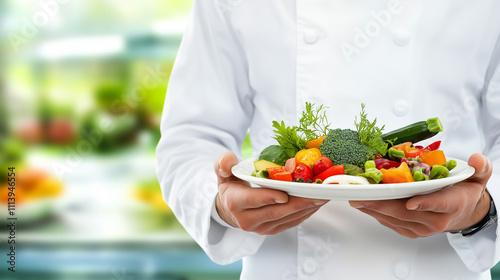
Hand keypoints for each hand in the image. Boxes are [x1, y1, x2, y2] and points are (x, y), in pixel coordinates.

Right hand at [214, 151, 328, 234]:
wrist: (230, 208)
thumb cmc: (231, 185)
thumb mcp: (223, 171)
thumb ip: (223, 164)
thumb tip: (228, 161)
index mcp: (234, 203)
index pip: (254, 200)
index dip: (269, 197)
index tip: (285, 193)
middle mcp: (247, 220)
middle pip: (276, 211)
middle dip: (299, 202)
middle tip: (317, 193)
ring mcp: (261, 228)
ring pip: (287, 218)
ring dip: (307, 207)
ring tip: (323, 195)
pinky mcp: (273, 230)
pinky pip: (292, 222)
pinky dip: (306, 212)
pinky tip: (317, 202)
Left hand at [349, 153, 492, 237]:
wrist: (462, 213)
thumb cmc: (463, 192)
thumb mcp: (477, 177)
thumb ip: (480, 167)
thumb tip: (476, 159)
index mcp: (452, 204)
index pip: (438, 204)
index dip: (425, 203)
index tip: (411, 202)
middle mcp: (435, 219)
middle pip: (406, 212)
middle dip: (382, 204)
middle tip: (363, 195)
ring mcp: (421, 227)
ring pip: (394, 218)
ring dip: (374, 209)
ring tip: (356, 198)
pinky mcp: (410, 230)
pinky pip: (390, 222)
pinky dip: (376, 213)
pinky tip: (364, 204)